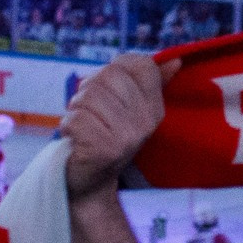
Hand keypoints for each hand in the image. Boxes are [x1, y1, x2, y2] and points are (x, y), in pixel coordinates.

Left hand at [63, 53, 173, 199]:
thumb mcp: (129, 108)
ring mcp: (127, 137)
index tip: (110, 92)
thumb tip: (174, 60)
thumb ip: (149, 82)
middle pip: (109, 75)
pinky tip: (76, 139)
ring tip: (84, 126)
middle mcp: (145, 122)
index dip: (116, 70)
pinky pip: (76, 118)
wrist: (88, 182)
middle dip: (90, 89)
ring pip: (88, 95)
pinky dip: (68, 126)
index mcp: (154, 108)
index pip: (140, 64)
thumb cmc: (104, 135)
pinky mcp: (104, 149)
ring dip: (76, 109)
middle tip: (92, 113)